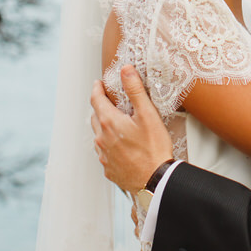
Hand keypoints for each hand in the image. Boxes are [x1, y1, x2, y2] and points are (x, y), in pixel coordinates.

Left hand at [89, 66, 173, 192]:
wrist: (155, 180)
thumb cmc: (153, 148)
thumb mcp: (147, 114)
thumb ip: (135, 90)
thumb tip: (126, 70)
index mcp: (109, 122)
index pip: (96, 100)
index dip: (97, 89)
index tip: (98, 83)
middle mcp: (101, 138)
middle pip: (95, 117)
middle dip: (101, 107)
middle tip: (110, 102)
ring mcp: (103, 155)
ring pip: (99, 135)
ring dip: (104, 127)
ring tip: (117, 124)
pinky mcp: (108, 168)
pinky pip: (104, 152)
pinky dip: (109, 144)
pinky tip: (122, 145)